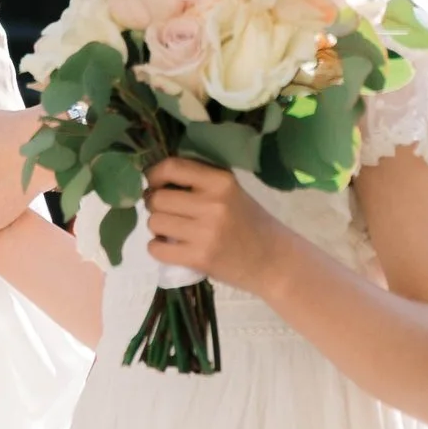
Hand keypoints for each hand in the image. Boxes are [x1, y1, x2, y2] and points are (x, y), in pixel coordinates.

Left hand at [142, 156, 281, 292]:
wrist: (274, 261)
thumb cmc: (249, 222)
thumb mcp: (231, 191)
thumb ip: (199, 180)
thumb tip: (153, 177)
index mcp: (221, 181)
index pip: (171, 167)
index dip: (153, 175)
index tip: (154, 183)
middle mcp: (213, 204)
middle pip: (158, 198)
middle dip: (154, 205)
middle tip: (166, 211)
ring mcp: (206, 233)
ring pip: (154, 222)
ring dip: (157, 227)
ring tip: (172, 230)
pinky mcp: (200, 258)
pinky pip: (156, 249)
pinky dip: (157, 248)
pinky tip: (170, 247)